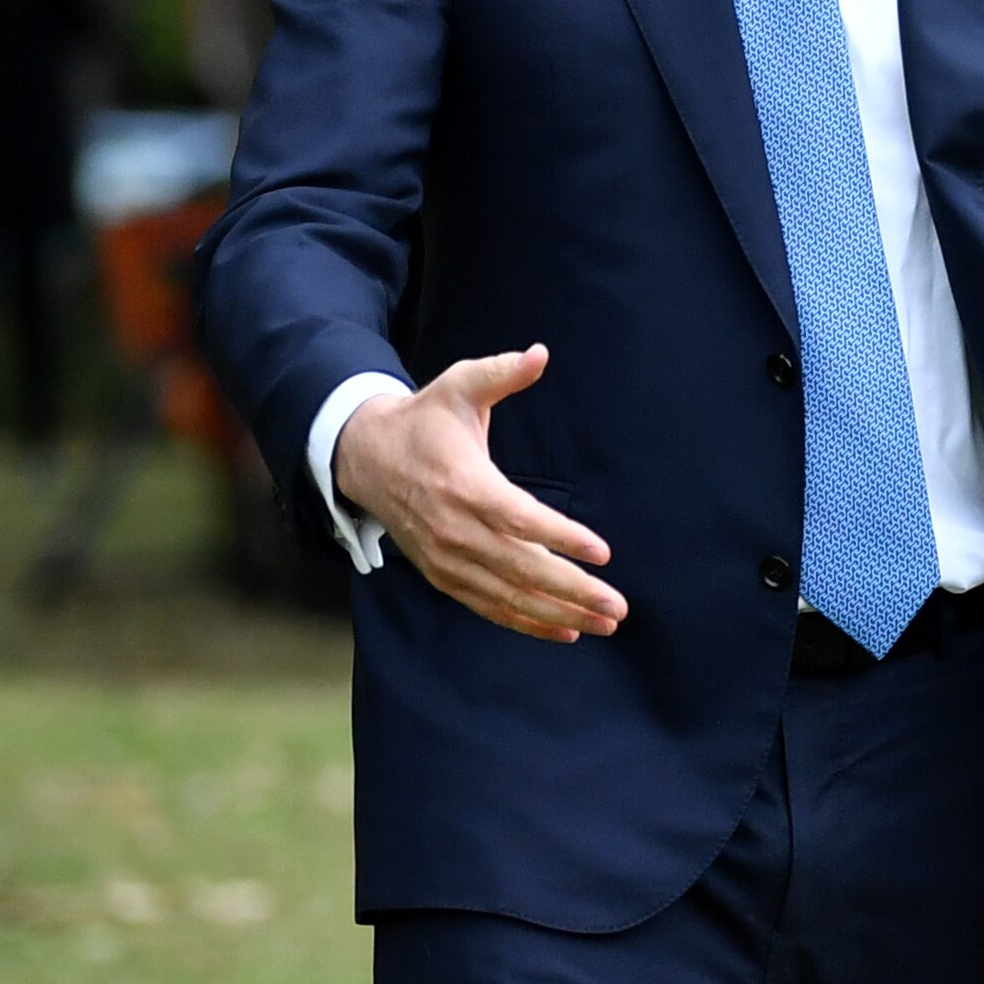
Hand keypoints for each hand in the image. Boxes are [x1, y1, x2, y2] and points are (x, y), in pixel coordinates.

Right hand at [329, 345, 625, 642]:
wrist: (365, 458)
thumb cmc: (425, 420)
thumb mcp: (459, 386)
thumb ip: (500, 373)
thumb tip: (539, 353)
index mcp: (465, 485)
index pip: (520, 519)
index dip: (561, 538)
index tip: (603, 553)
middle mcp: (455, 530)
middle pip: (520, 568)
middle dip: (573, 590)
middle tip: (618, 606)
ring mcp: (447, 559)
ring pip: (508, 595)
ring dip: (558, 613)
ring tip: (604, 623)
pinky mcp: (442, 575)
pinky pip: (487, 605)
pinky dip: (525, 622)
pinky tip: (564, 630)